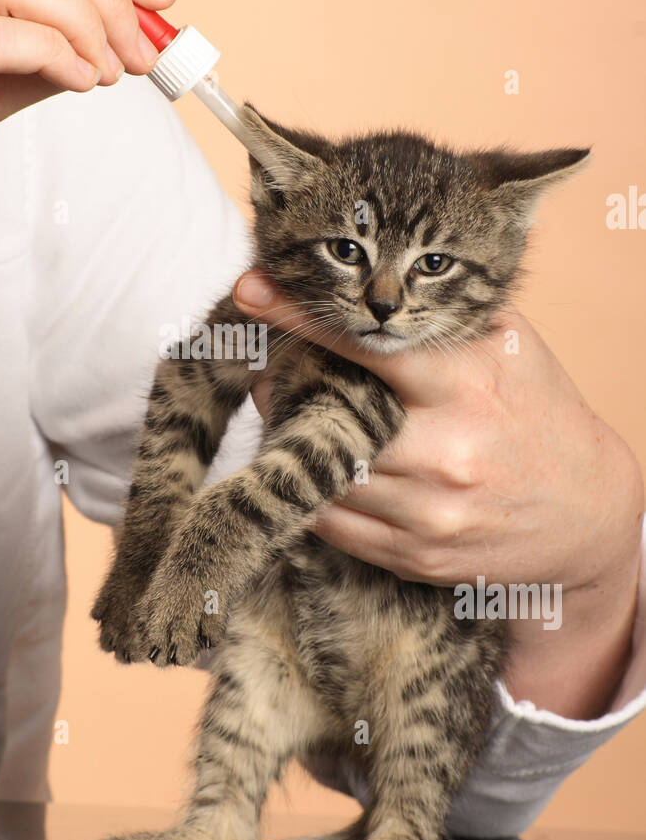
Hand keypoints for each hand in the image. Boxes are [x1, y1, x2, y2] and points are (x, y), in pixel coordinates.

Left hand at [234, 272, 643, 718]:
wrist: (588, 515)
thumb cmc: (537, 412)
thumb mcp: (509, 349)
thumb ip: (444, 318)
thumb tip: (365, 282)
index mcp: (468, 385)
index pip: (368, 345)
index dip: (302, 317)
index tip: (251, 291)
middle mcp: (447, 451)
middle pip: (329, 417)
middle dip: (285, 389)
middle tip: (267, 369)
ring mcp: (429, 512)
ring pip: (323, 475)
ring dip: (293, 444)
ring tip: (290, 416)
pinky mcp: (415, 557)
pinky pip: (333, 525)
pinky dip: (316, 492)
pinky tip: (320, 468)